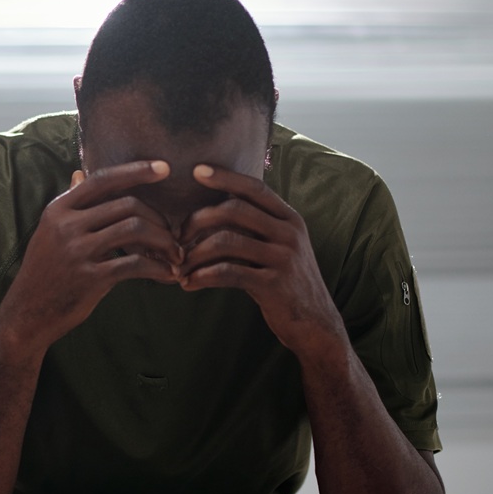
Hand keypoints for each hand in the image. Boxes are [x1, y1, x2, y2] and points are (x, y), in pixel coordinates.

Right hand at [0, 160, 182, 353]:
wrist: (27, 313)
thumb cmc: (44, 272)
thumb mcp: (49, 233)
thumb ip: (69, 205)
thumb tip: (79, 173)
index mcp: (59, 210)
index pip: (102, 180)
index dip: (136, 171)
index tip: (164, 168)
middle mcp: (67, 225)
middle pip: (127, 205)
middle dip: (158, 219)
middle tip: (172, 235)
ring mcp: (78, 251)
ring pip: (135, 229)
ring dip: (164, 241)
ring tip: (174, 255)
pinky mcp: (91, 277)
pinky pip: (135, 264)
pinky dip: (158, 269)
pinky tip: (168, 275)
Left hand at [177, 164, 345, 358]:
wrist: (315, 322)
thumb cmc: (285, 282)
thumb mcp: (278, 248)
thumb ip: (256, 228)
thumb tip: (213, 211)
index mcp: (289, 218)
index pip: (254, 188)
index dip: (225, 178)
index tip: (196, 171)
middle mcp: (289, 233)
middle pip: (233, 210)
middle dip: (197, 220)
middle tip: (177, 237)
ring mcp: (283, 257)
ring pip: (226, 241)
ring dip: (194, 253)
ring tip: (178, 266)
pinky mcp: (273, 284)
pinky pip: (228, 272)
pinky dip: (202, 276)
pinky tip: (188, 284)